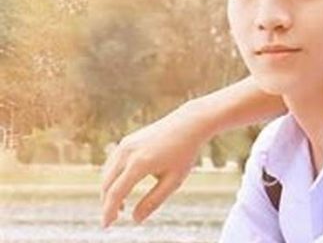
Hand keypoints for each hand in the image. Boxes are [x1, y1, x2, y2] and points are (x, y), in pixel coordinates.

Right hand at [100, 103, 209, 227]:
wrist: (189, 123)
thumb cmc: (184, 153)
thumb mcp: (173, 180)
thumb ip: (154, 201)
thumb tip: (135, 220)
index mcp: (139, 163)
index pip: (116, 193)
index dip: (109, 211)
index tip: (106, 226)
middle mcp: (127, 153)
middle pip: (107, 184)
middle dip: (107, 203)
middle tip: (114, 219)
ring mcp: (124, 145)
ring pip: (107, 174)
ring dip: (109, 192)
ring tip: (121, 207)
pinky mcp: (126, 141)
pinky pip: (112, 164)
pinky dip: (113, 179)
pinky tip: (123, 188)